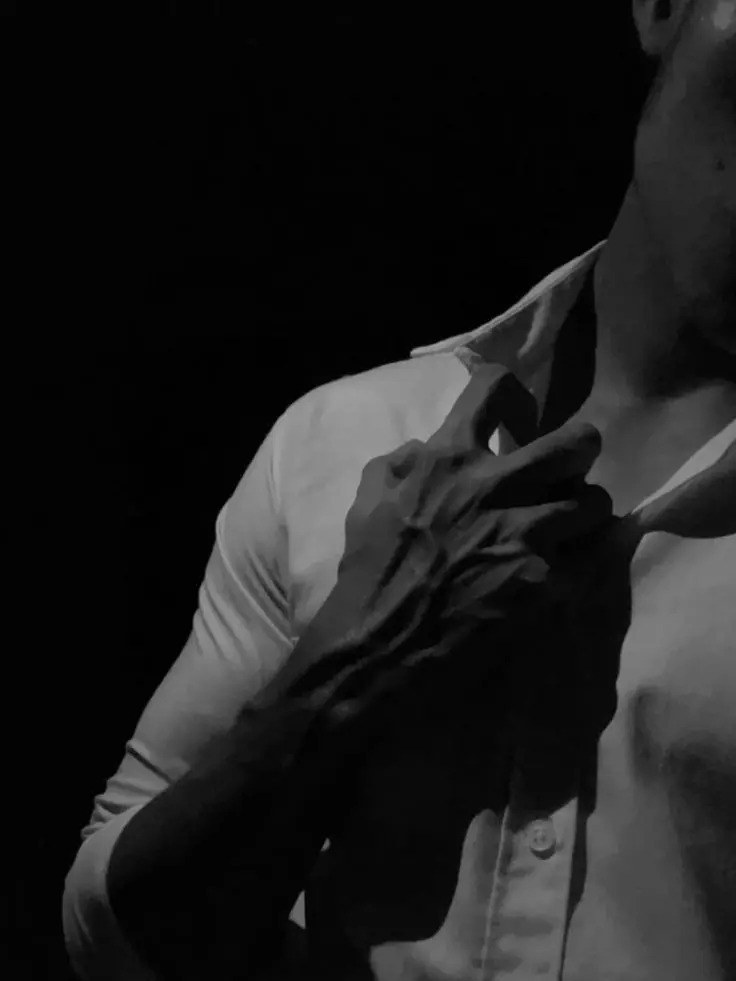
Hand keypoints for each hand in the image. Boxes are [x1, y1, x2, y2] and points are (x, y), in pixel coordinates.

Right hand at [278, 365, 614, 740]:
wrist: (380, 649)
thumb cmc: (369, 577)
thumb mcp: (367, 503)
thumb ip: (401, 464)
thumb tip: (427, 445)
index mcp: (446, 459)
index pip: (491, 388)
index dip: (515, 393)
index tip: (520, 412)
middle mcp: (492, 485)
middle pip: (574, 442)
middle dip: (580, 451)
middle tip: (571, 469)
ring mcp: (523, 532)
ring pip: (594, 502)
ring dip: (585, 515)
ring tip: (571, 532)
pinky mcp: (544, 579)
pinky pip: (591, 558)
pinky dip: (585, 563)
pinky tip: (570, 572)